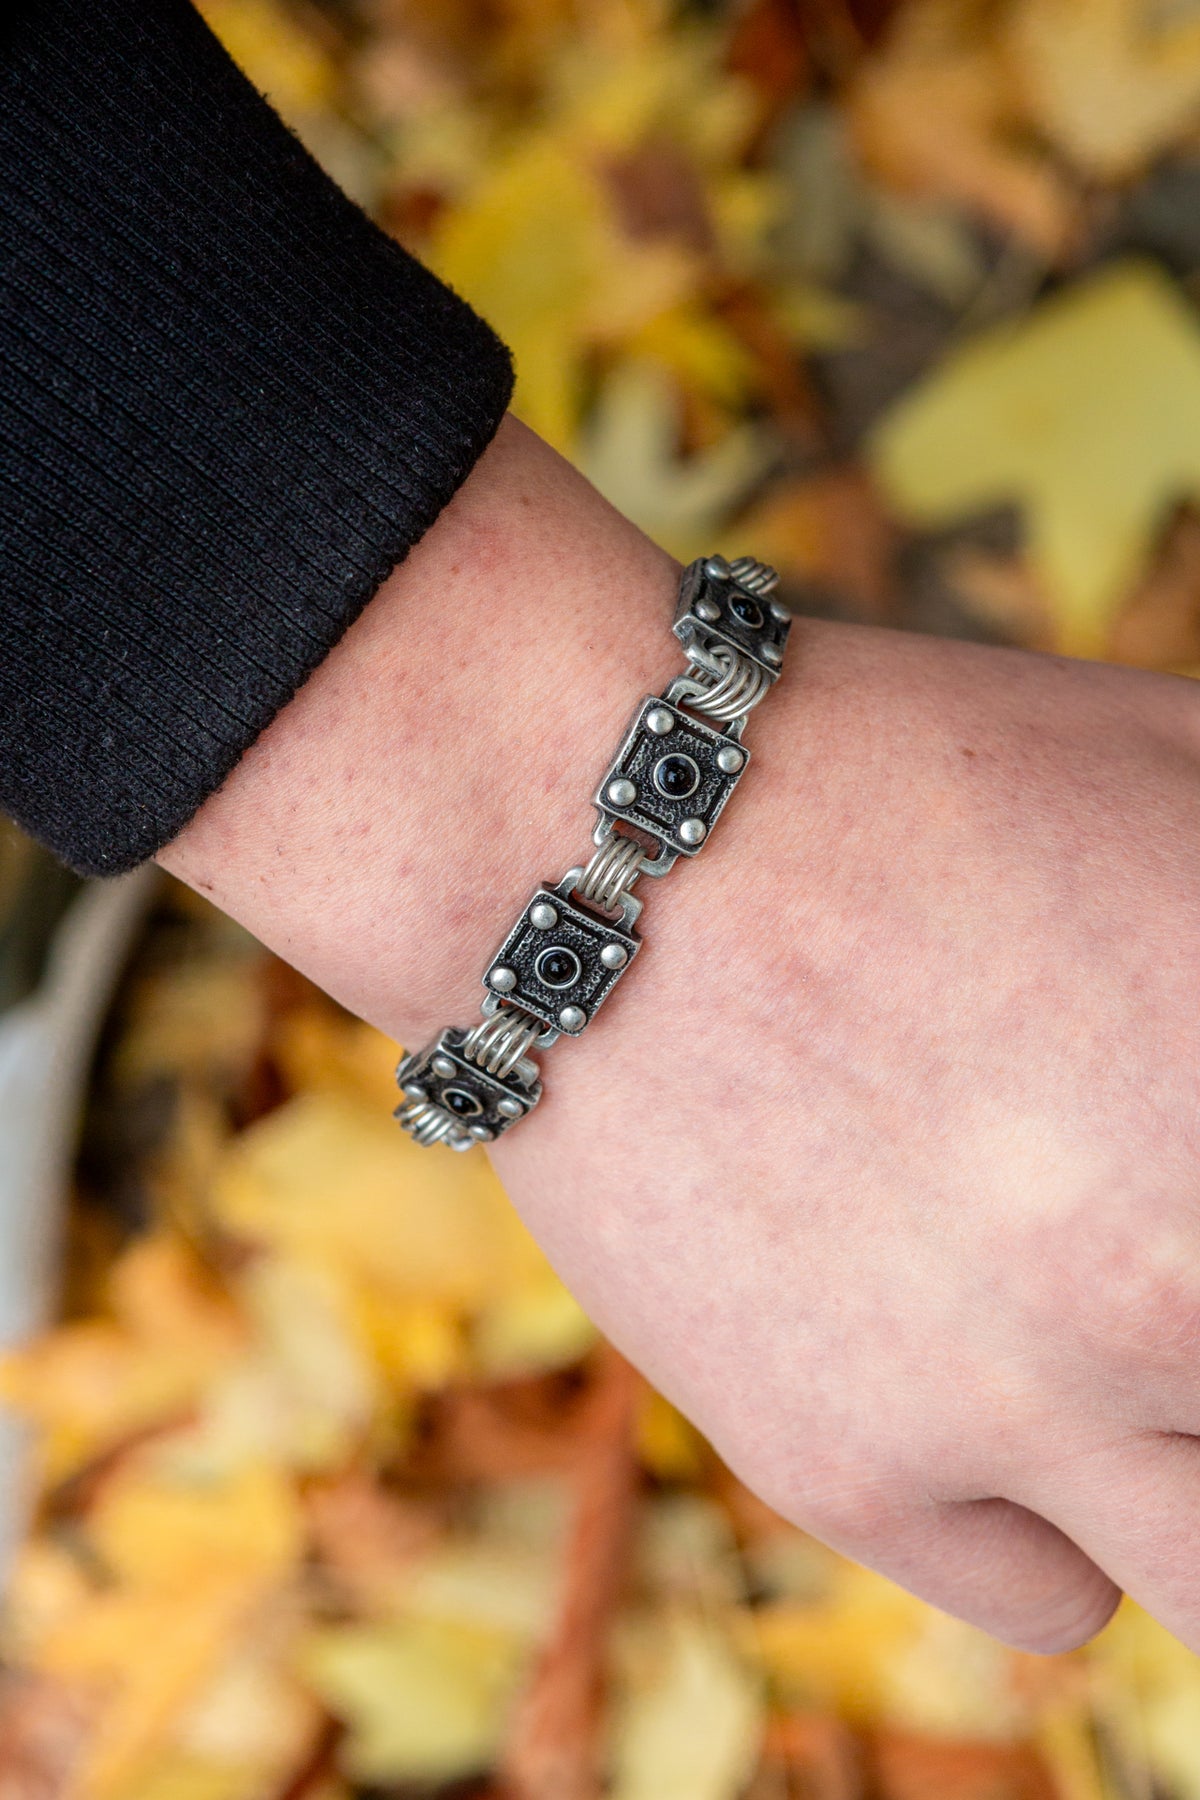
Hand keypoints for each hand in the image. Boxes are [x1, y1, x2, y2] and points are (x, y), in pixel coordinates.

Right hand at [163, 413, 1199, 1653]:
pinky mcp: (847, 1463)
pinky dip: (1052, 1515)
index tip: (1197, 1192)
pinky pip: (1050, 1590)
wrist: (596, 839)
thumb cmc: (910, 776)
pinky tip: (996, 1389)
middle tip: (1155, 1254)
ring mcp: (1014, 1400)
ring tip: (1113, 1341)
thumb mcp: (1190, 785)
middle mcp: (1177, 1282)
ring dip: (1183, 1461)